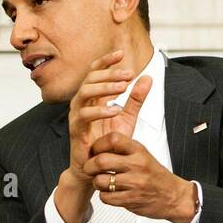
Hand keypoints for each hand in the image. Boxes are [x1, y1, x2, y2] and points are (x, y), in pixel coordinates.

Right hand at [54, 49, 152, 222]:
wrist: (96, 168)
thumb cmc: (107, 143)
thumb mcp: (127, 118)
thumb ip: (136, 99)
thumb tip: (147, 77)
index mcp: (92, 97)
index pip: (95, 72)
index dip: (106, 61)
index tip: (121, 54)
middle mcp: (82, 102)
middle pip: (90, 78)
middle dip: (109, 73)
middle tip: (128, 74)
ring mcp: (76, 115)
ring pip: (84, 92)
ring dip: (104, 87)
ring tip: (123, 87)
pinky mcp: (76, 130)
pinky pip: (84, 115)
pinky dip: (99, 110)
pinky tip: (114, 109)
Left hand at [81, 131, 198, 222]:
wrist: (174, 196)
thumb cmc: (155, 176)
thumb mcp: (143, 155)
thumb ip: (124, 150)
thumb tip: (99, 146)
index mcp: (139, 150)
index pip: (112, 139)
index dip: (98, 144)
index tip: (95, 150)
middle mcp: (137, 165)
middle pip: (101, 161)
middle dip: (89, 166)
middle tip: (89, 168)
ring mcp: (134, 183)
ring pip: (100, 181)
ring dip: (97, 183)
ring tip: (103, 182)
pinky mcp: (131, 199)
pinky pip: (106, 197)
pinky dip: (104, 196)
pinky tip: (111, 193)